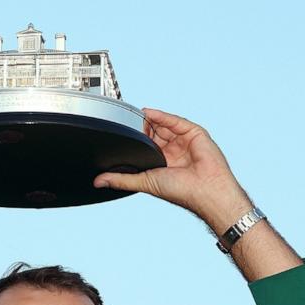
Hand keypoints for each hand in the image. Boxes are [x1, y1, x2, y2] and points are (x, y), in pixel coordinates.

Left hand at [92, 108, 252, 229]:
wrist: (205, 189)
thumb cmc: (181, 190)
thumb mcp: (144, 181)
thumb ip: (122, 179)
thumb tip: (99, 181)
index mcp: (164, 162)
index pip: (148, 143)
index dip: (136, 137)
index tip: (123, 131)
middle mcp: (175, 150)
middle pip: (155, 131)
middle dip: (142, 127)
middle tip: (127, 121)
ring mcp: (185, 141)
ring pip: (165, 124)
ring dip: (150, 120)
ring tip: (136, 116)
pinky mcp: (195, 133)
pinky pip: (176, 121)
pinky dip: (163, 116)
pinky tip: (149, 114)